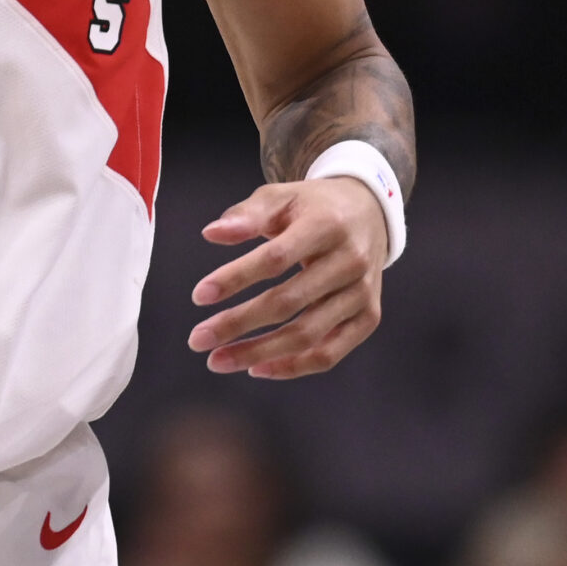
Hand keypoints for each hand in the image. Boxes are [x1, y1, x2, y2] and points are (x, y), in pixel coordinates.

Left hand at [188, 176, 388, 378]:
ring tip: (218, 360)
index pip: (276, 258)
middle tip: (197, 339)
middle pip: (289, 301)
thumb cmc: (314, 207)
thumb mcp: (282, 197)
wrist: (369, 214)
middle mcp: (351, 260)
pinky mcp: (369, 317)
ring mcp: (362, 292)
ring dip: (259, 352)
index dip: (236, 278)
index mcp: (326, 225)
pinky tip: (258, 368)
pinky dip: (293, 366)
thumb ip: (247, 214)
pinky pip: (330, 353)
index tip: (199, 296)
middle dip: (238, 324)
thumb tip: (211, 234)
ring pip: (308, 334)